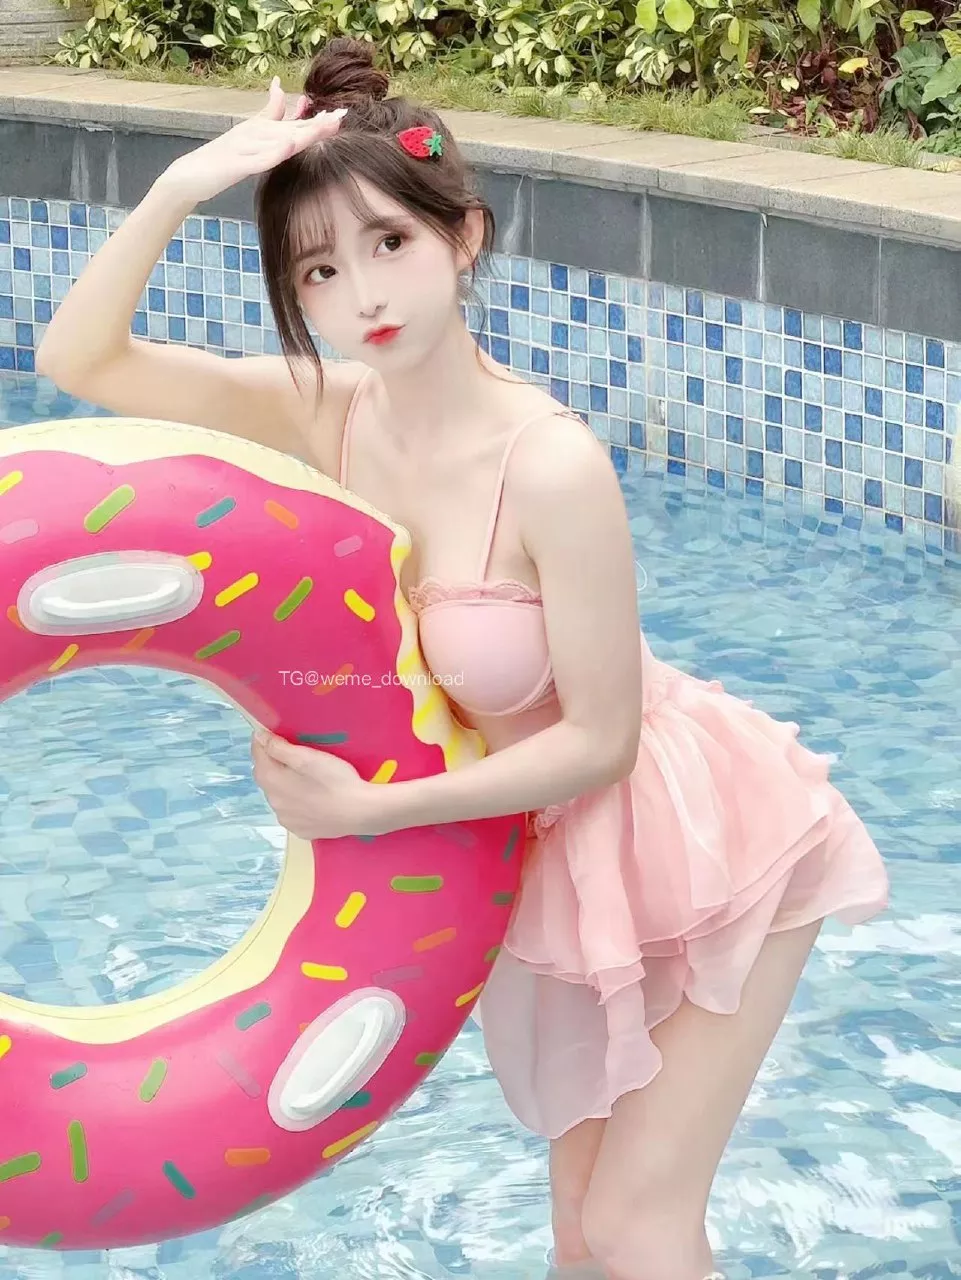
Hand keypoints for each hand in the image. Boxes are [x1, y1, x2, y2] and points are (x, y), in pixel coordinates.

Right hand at [155, 76, 345, 205]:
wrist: (190, 175)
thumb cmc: (222, 159)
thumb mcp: (248, 136)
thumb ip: (267, 115)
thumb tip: (280, 87)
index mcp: (261, 131)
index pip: (295, 125)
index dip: (318, 121)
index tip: (342, 115)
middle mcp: (256, 134)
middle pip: (292, 129)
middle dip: (318, 125)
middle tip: (341, 117)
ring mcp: (246, 148)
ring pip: (279, 140)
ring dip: (302, 134)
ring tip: (324, 127)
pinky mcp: (236, 164)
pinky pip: (258, 159)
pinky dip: (274, 152)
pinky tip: (288, 145)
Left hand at [250, 729, 377, 840]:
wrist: (360, 812)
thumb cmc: (335, 780)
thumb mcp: (308, 757)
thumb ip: (279, 747)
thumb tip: (258, 736)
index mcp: (272, 781)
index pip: (258, 755)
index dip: (264, 741)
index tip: (273, 733)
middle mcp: (273, 802)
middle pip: (266, 776)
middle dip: (273, 763)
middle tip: (292, 753)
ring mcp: (286, 819)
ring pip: (278, 795)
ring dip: (284, 784)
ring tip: (304, 777)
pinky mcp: (300, 830)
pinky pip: (291, 811)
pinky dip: (295, 802)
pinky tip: (311, 798)